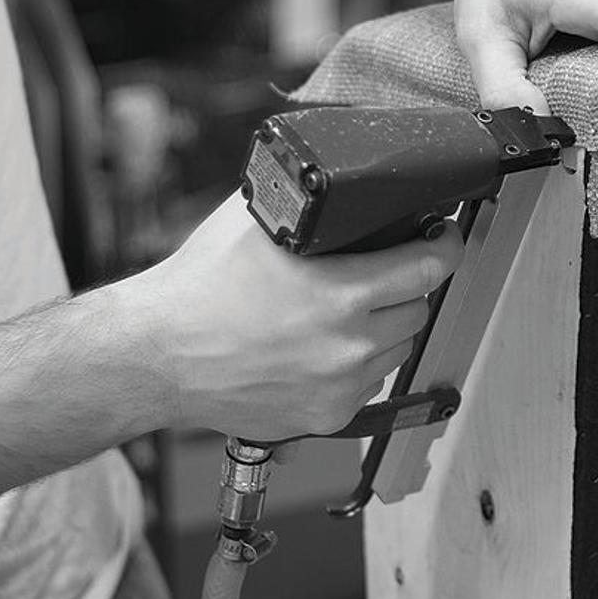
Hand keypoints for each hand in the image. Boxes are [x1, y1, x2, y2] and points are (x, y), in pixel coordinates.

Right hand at [125, 193, 460, 439]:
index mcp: (339, 293)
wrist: (154, 355)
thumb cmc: (197, 289)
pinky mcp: (326, 416)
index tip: (442, 238)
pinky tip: (322, 347)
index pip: (429, 267)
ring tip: (344, 312)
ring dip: (384, 327)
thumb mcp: (256, 220)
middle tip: (383, 273)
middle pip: (418, 308)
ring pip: (397, 349)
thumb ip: (310, 202)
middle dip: (406, 286)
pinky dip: (356, 365)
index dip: (442, 246)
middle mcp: (346, 345)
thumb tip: (348, 181)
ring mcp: (339, 386)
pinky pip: (368, 383)